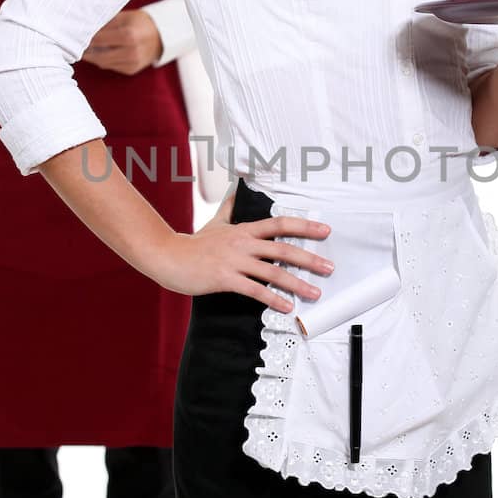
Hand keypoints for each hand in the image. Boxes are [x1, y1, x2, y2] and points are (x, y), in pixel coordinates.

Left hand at [80, 9, 163, 74]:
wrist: (162, 36)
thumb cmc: (140, 22)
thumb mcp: (124, 16)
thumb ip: (106, 22)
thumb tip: (85, 26)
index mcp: (128, 36)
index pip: (99, 39)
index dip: (85, 37)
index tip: (75, 34)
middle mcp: (131, 52)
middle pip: (98, 55)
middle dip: (85, 50)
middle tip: (74, 45)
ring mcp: (131, 63)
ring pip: (102, 63)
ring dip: (92, 57)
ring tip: (82, 49)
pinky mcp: (131, 70)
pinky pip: (111, 67)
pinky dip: (102, 60)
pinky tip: (97, 53)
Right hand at [147, 188, 334, 312]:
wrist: (168, 257)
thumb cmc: (193, 243)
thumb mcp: (215, 222)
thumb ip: (229, 209)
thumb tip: (236, 190)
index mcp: (244, 230)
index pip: (280, 224)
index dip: (305, 226)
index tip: (325, 230)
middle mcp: (243, 243)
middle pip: (283, 249)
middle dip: (310, 259)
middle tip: (329, 268)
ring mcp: (235, 261)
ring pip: (273, 272)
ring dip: (297, 283)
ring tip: (314, 293)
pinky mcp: (226, 279)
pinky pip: (255, 290)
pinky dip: (273, 299)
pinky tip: (287, 307)